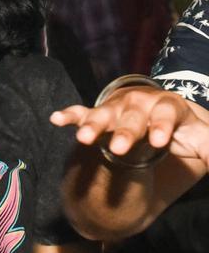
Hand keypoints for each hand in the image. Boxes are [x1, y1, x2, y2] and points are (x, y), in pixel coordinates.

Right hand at [51, 86, 208, 171]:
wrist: (153, 112)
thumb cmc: (179, 128)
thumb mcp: (199, 137)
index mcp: (168, 106)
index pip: (166, 113)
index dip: (161, 125)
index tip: (158, 141)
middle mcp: (140, 103)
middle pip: (132, 117)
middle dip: (125, 132)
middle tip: (118, 149)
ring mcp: (116, 108)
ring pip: (104, 114)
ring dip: (93, 125)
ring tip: (84, 138)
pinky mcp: (98, 114)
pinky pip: (81, 112)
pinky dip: (70, 115)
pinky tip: (57, 119)